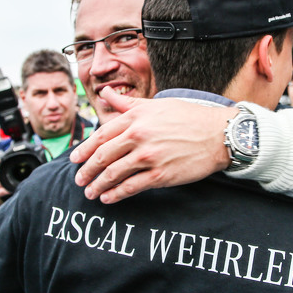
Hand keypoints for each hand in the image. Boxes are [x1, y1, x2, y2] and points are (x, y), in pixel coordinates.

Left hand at [70, 88, 236, 203]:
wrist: (218, 135)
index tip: (74, 159)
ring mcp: (149, 157)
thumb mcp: (156, 104)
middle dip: (87, 171)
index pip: (101, 135)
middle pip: (103, 156)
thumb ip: (128, 103)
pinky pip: (131, 187)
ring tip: (90, 193)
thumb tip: (105, 93)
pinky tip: (108, 198)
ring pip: (114, 174)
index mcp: (136, 118)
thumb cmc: (189, 117)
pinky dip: (116, 195)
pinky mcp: (160, 175)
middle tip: (79, 180)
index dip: (84, 149)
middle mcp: (139, 136)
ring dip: (98, 186)